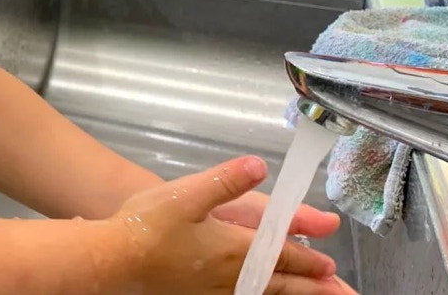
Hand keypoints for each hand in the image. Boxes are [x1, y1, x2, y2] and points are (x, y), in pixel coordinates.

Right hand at [100, 156, 353, 293]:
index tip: (330, 267)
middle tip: (334, 292)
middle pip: (278, 284)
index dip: (307, 261)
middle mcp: (229, 276)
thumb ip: (226, 180)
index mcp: (233, 248)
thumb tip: (260, 165)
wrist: (113, 259)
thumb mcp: (188, 193)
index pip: (281, 256)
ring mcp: (212, 292)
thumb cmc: (149, 225)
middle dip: (309, 287)